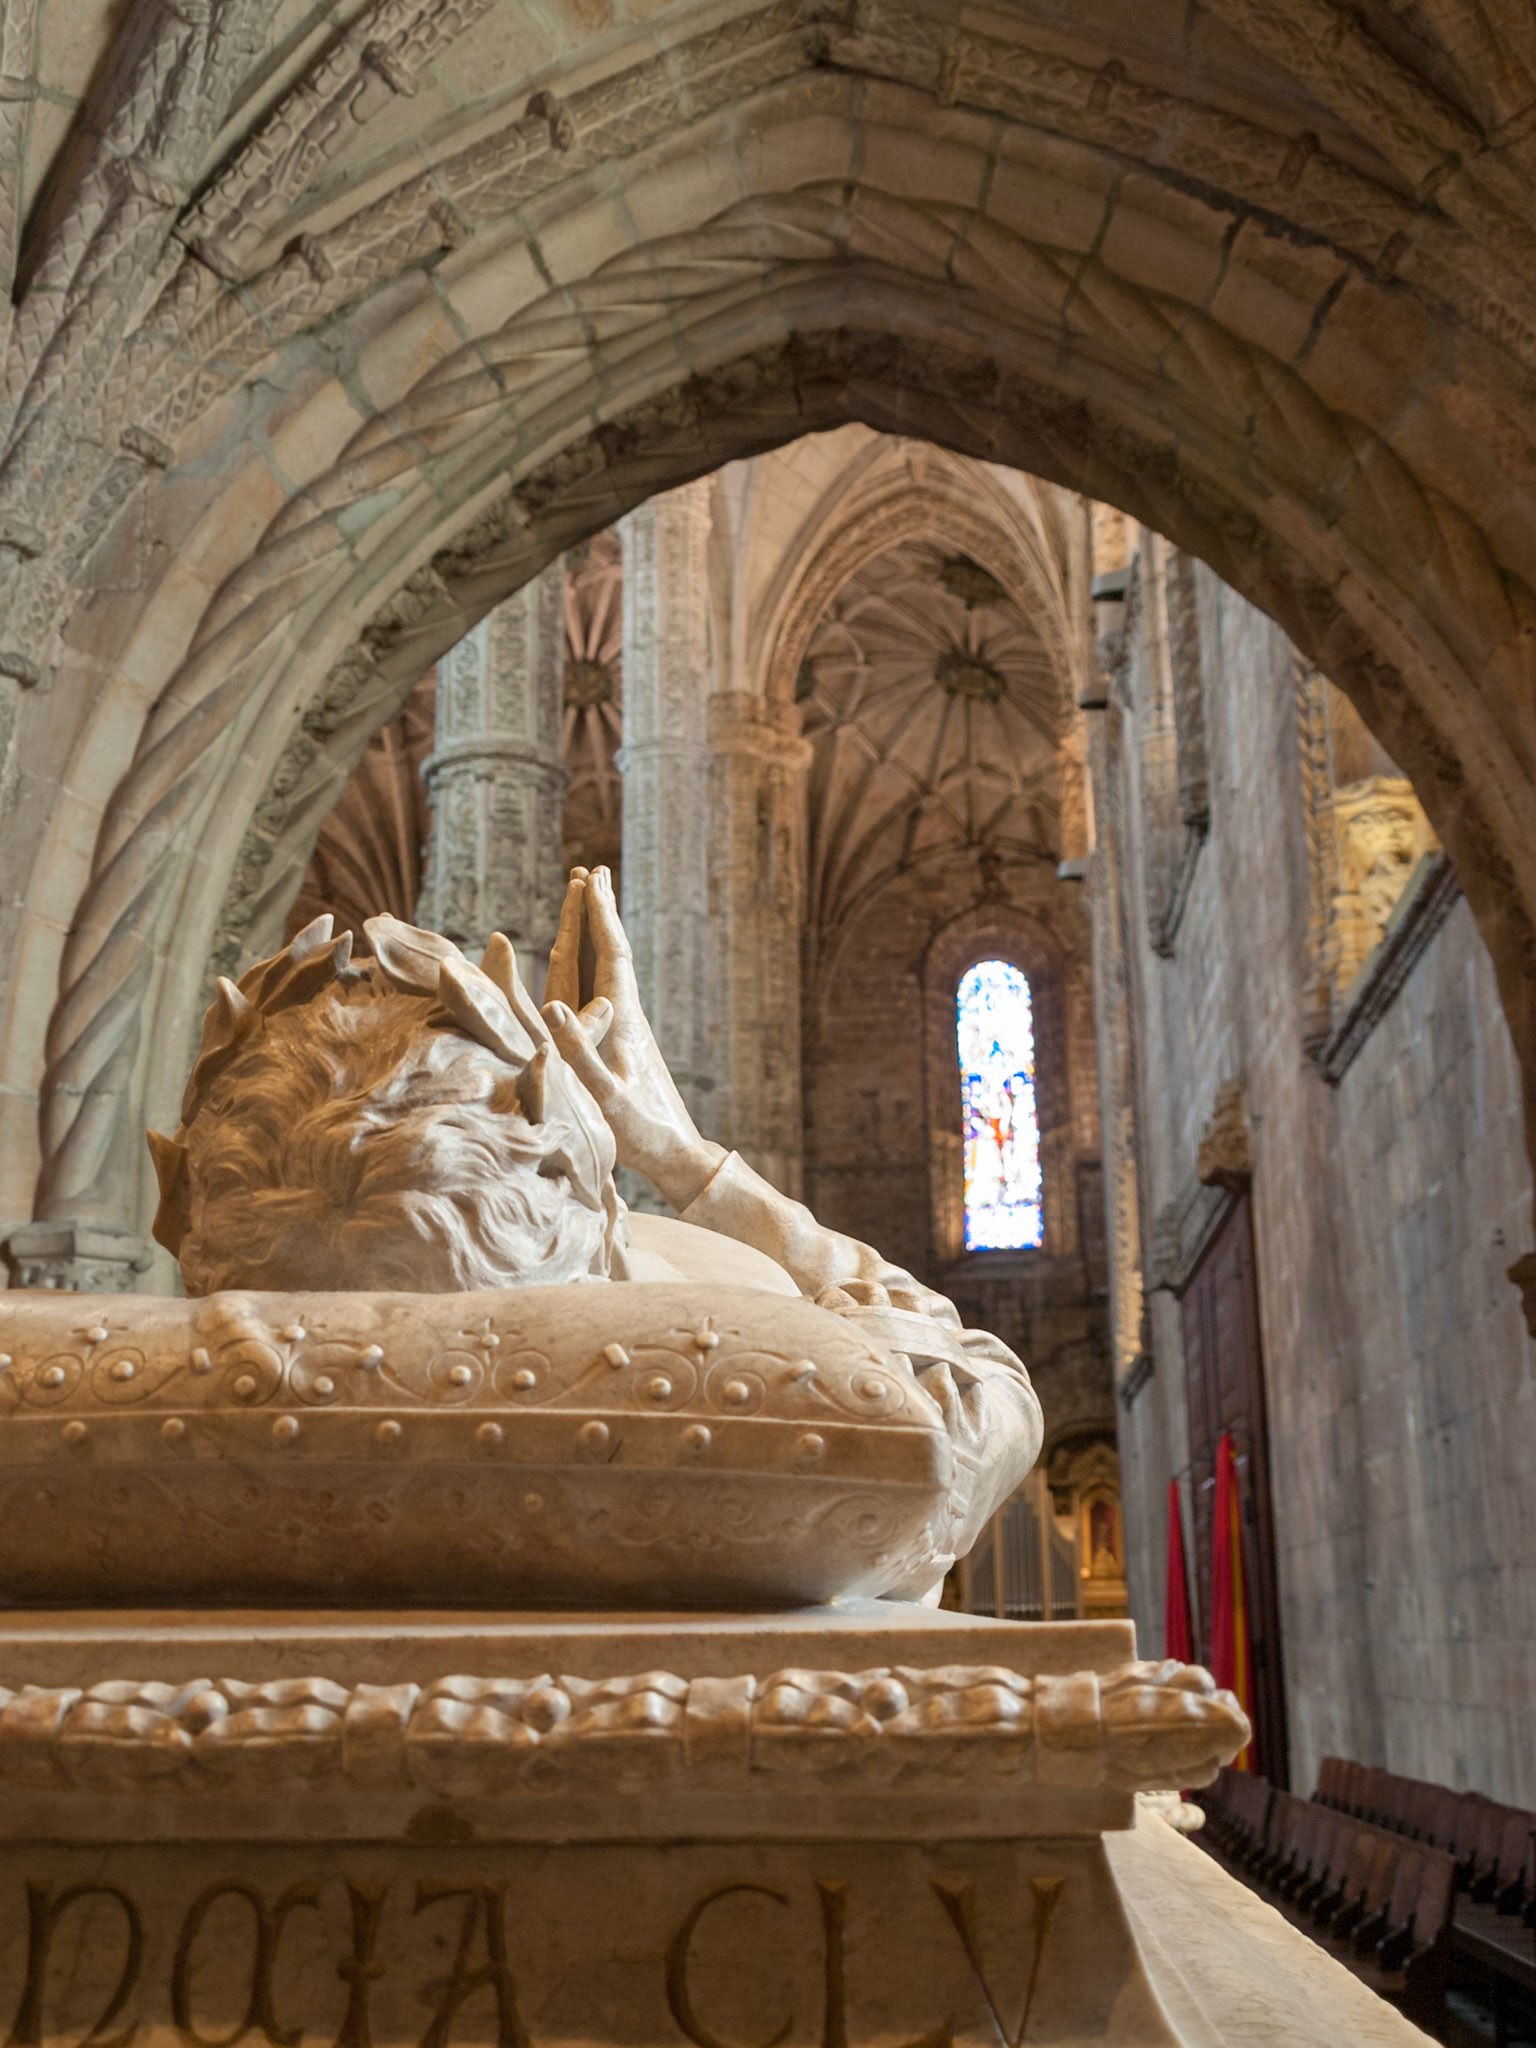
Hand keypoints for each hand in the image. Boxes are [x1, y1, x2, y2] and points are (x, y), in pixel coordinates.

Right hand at [542, 867, 725, 1210]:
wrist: (678, 1156)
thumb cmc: (642, 1132)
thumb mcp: (606, 1096)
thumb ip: (578, 1053)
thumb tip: (551, 1005)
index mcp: (625, 1020)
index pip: (612, 955)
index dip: (601, 916)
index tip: (592, 879)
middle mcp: (629, 1017)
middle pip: (614, 952)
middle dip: (601, 913)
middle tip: (594, 872)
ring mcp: (628, 1030)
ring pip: (610, 972)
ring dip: (598, 936)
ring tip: (591, 907)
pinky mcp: (626, 1046)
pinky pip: (605, 994)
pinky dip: (593, 970)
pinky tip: (590, 972)